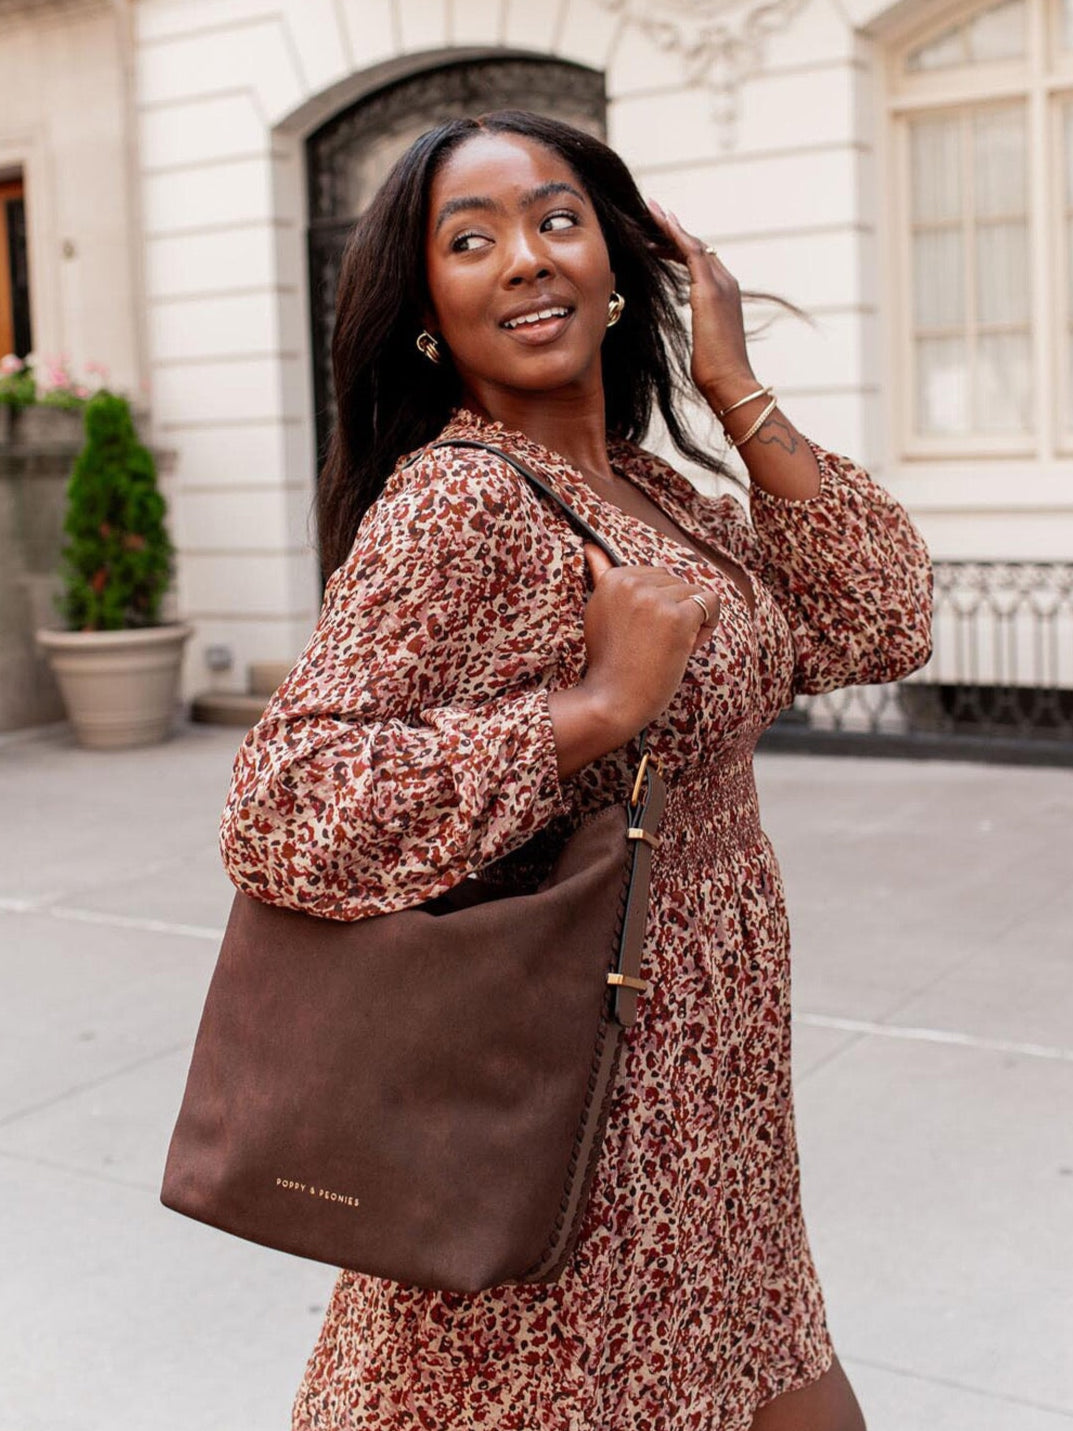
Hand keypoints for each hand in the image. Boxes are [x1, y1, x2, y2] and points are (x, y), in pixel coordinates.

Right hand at [576, 544, 718, 738]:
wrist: (612, 700)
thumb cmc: (610, 662)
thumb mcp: (599, 613)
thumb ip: (602, 578)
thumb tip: (591, 546)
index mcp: (614, 578)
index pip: (657, 577)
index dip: (656, 606)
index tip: (640, 632)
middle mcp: (632, 583)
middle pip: (677, 583)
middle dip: (674, 611)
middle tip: (652, 644)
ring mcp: (654, 599)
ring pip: (694, 594)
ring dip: (690, 622)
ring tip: (664, 648)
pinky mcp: (676, 617)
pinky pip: (711, 603)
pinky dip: (708, 624)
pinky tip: (689, 645)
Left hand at [647, 199, 755, 410]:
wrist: (730, 381)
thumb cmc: (716, 371)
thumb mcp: (705, 343)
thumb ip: (703, 329)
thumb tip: (699, 335)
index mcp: (724, 295)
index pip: (700, 261)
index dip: (678, 245)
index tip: (659, 235)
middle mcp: (726, 283)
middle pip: (697, 247)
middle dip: (672, 230)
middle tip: (651, 213)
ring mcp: (720, 284)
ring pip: (693, 244)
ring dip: (670, 226)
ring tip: (651, 211)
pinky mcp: (710, 290)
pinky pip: (692, 252)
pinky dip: (676, 236)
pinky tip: (660, 225)